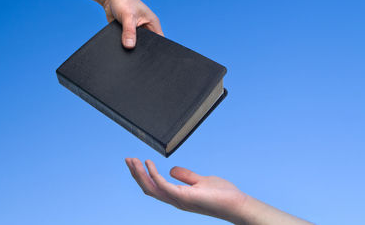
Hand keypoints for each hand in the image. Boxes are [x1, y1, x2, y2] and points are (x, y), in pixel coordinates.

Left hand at [103, 0, 162, 48]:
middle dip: (141, 47)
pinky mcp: (127, 33)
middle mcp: (146, 28)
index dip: (156, 47)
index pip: (160, 40)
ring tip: (126, 43)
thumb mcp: (128, 16)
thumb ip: (129, 32)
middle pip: (147, 43)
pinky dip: (123, 43)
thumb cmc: (123, 0)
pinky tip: (120, 43)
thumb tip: (129, 46)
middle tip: (134, 48)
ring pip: (136, 44)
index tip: (147, 53)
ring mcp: (137, 31)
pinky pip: (127, 42)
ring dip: (131, 45)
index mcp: (153, 23)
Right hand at [125, 158, 249, 223]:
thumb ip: (186, 176)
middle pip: (148, 188)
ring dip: (140, 174)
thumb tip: (172, 170)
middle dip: (136, 174)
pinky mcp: (184, 197)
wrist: (236, 204)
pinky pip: (163, 185)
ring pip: (151, 188)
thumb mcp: (201, 180)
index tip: (136, 162)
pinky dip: (153, 174)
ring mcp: (178, 200)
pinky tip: (149, 163)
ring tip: (133, 161)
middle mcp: (175, 199)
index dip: (143, 175)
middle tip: (128, 160)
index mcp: (177, 195)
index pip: (154, 187)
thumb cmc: (222, 194)